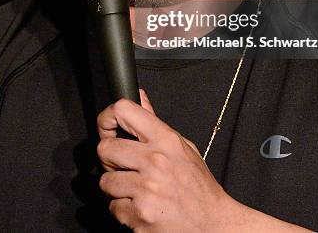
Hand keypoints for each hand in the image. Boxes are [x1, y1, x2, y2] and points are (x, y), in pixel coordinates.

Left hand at [96, 89, 229, 231]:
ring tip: (137, 189)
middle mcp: (155, 161)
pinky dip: (124, 210)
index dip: (107, 118)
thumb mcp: (183, 147)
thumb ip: (156, 123)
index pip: (123, 111)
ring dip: (116, 188)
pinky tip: (141, 206)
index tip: (107, 128)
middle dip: (109, 159)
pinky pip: (113, 207)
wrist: (212, 224)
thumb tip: (140, 97)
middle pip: (105, 148)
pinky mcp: (139, 214)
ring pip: (105, 181)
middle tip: (123, 166)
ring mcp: (146, 188)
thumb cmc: (198, 187)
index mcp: (166, 139)